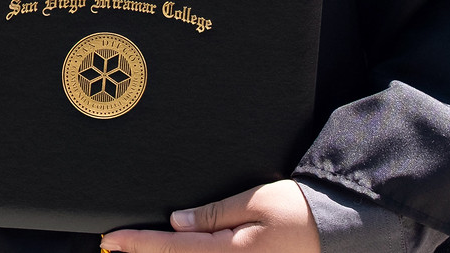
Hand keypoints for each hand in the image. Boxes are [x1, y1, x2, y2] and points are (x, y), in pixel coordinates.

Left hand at [101, 180, 320, 250]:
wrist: (336, 231)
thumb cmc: (300, 211)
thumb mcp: (255, 202)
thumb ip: (213, 214)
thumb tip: (176, 222)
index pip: (173, 249)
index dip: (140, 244)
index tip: (113, 240)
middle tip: (117, 246)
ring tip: (138, 249)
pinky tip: (174, 250)